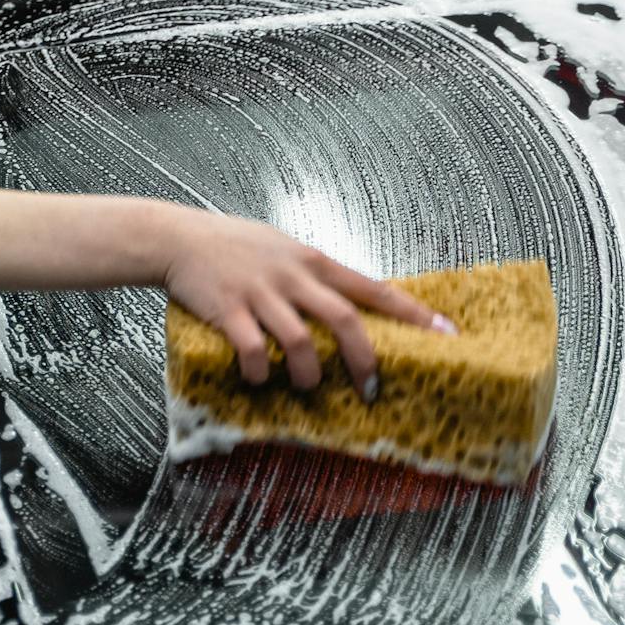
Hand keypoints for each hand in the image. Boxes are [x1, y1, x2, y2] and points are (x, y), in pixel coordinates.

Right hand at [154, 205, 456, 397]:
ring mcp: (260, 293)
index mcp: (312, 261)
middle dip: (363, 360)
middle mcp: (292, 276)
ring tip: (305, 386)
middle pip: (345, 320)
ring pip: (301, 342)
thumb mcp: (282, 249)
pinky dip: (259, 372)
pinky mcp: (228, 310)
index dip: (412, 313)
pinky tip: (256, 378)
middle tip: (371, 387)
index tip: (446, 333)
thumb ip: (314, 274)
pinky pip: (252, 350)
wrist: (177, 238)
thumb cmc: (231, 245)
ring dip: (308, 374)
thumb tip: (352, 302)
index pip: (374, 288)